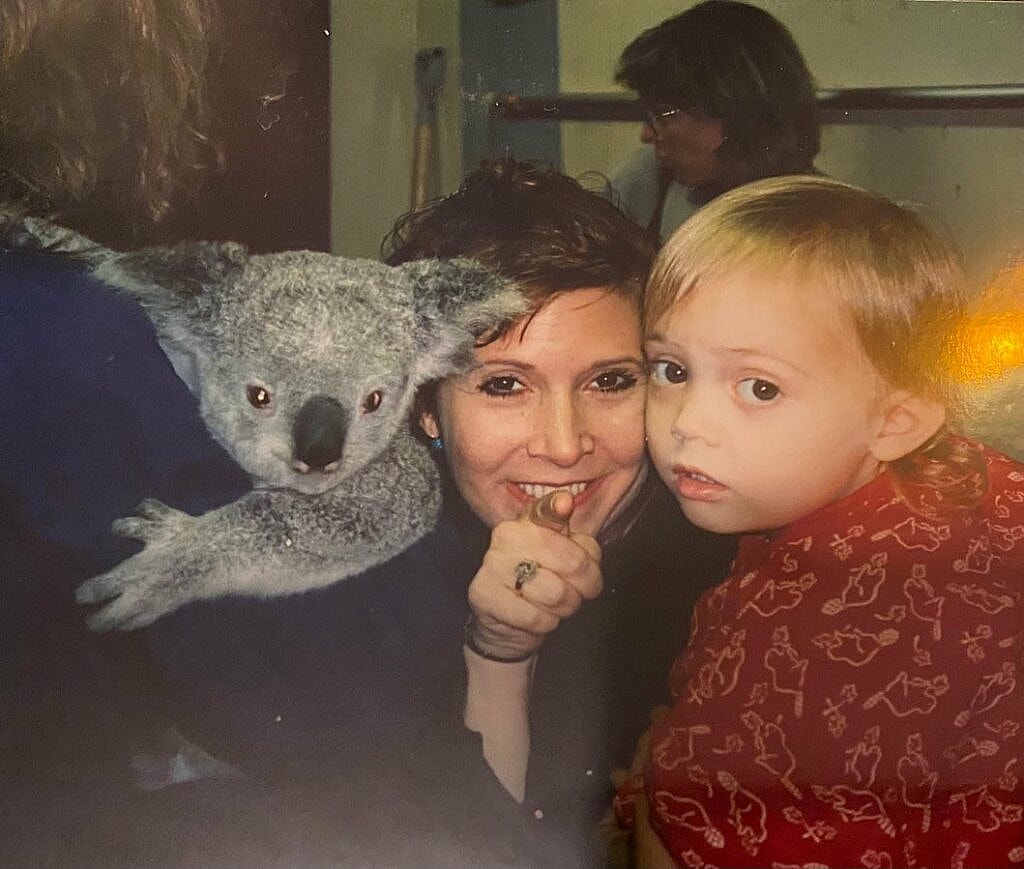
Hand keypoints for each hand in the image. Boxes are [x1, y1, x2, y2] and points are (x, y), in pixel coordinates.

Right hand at [466, 490, 601, 660]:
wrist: (506, 623)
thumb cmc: (543, 585)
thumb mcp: (565, 560)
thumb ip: (578, 540)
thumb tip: (565, 504)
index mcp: (527, 522)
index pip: (545, 511)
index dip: (556, 508)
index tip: (565, 503)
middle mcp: (506, 536)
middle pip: (572, 561)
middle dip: (586, 585)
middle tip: (580, 591)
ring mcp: (491, 564)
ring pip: (556, 593)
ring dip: (566, 607)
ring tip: (556, 605)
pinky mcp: (483, 594)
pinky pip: (536, 617)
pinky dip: (545, 623)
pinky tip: (536, 617)